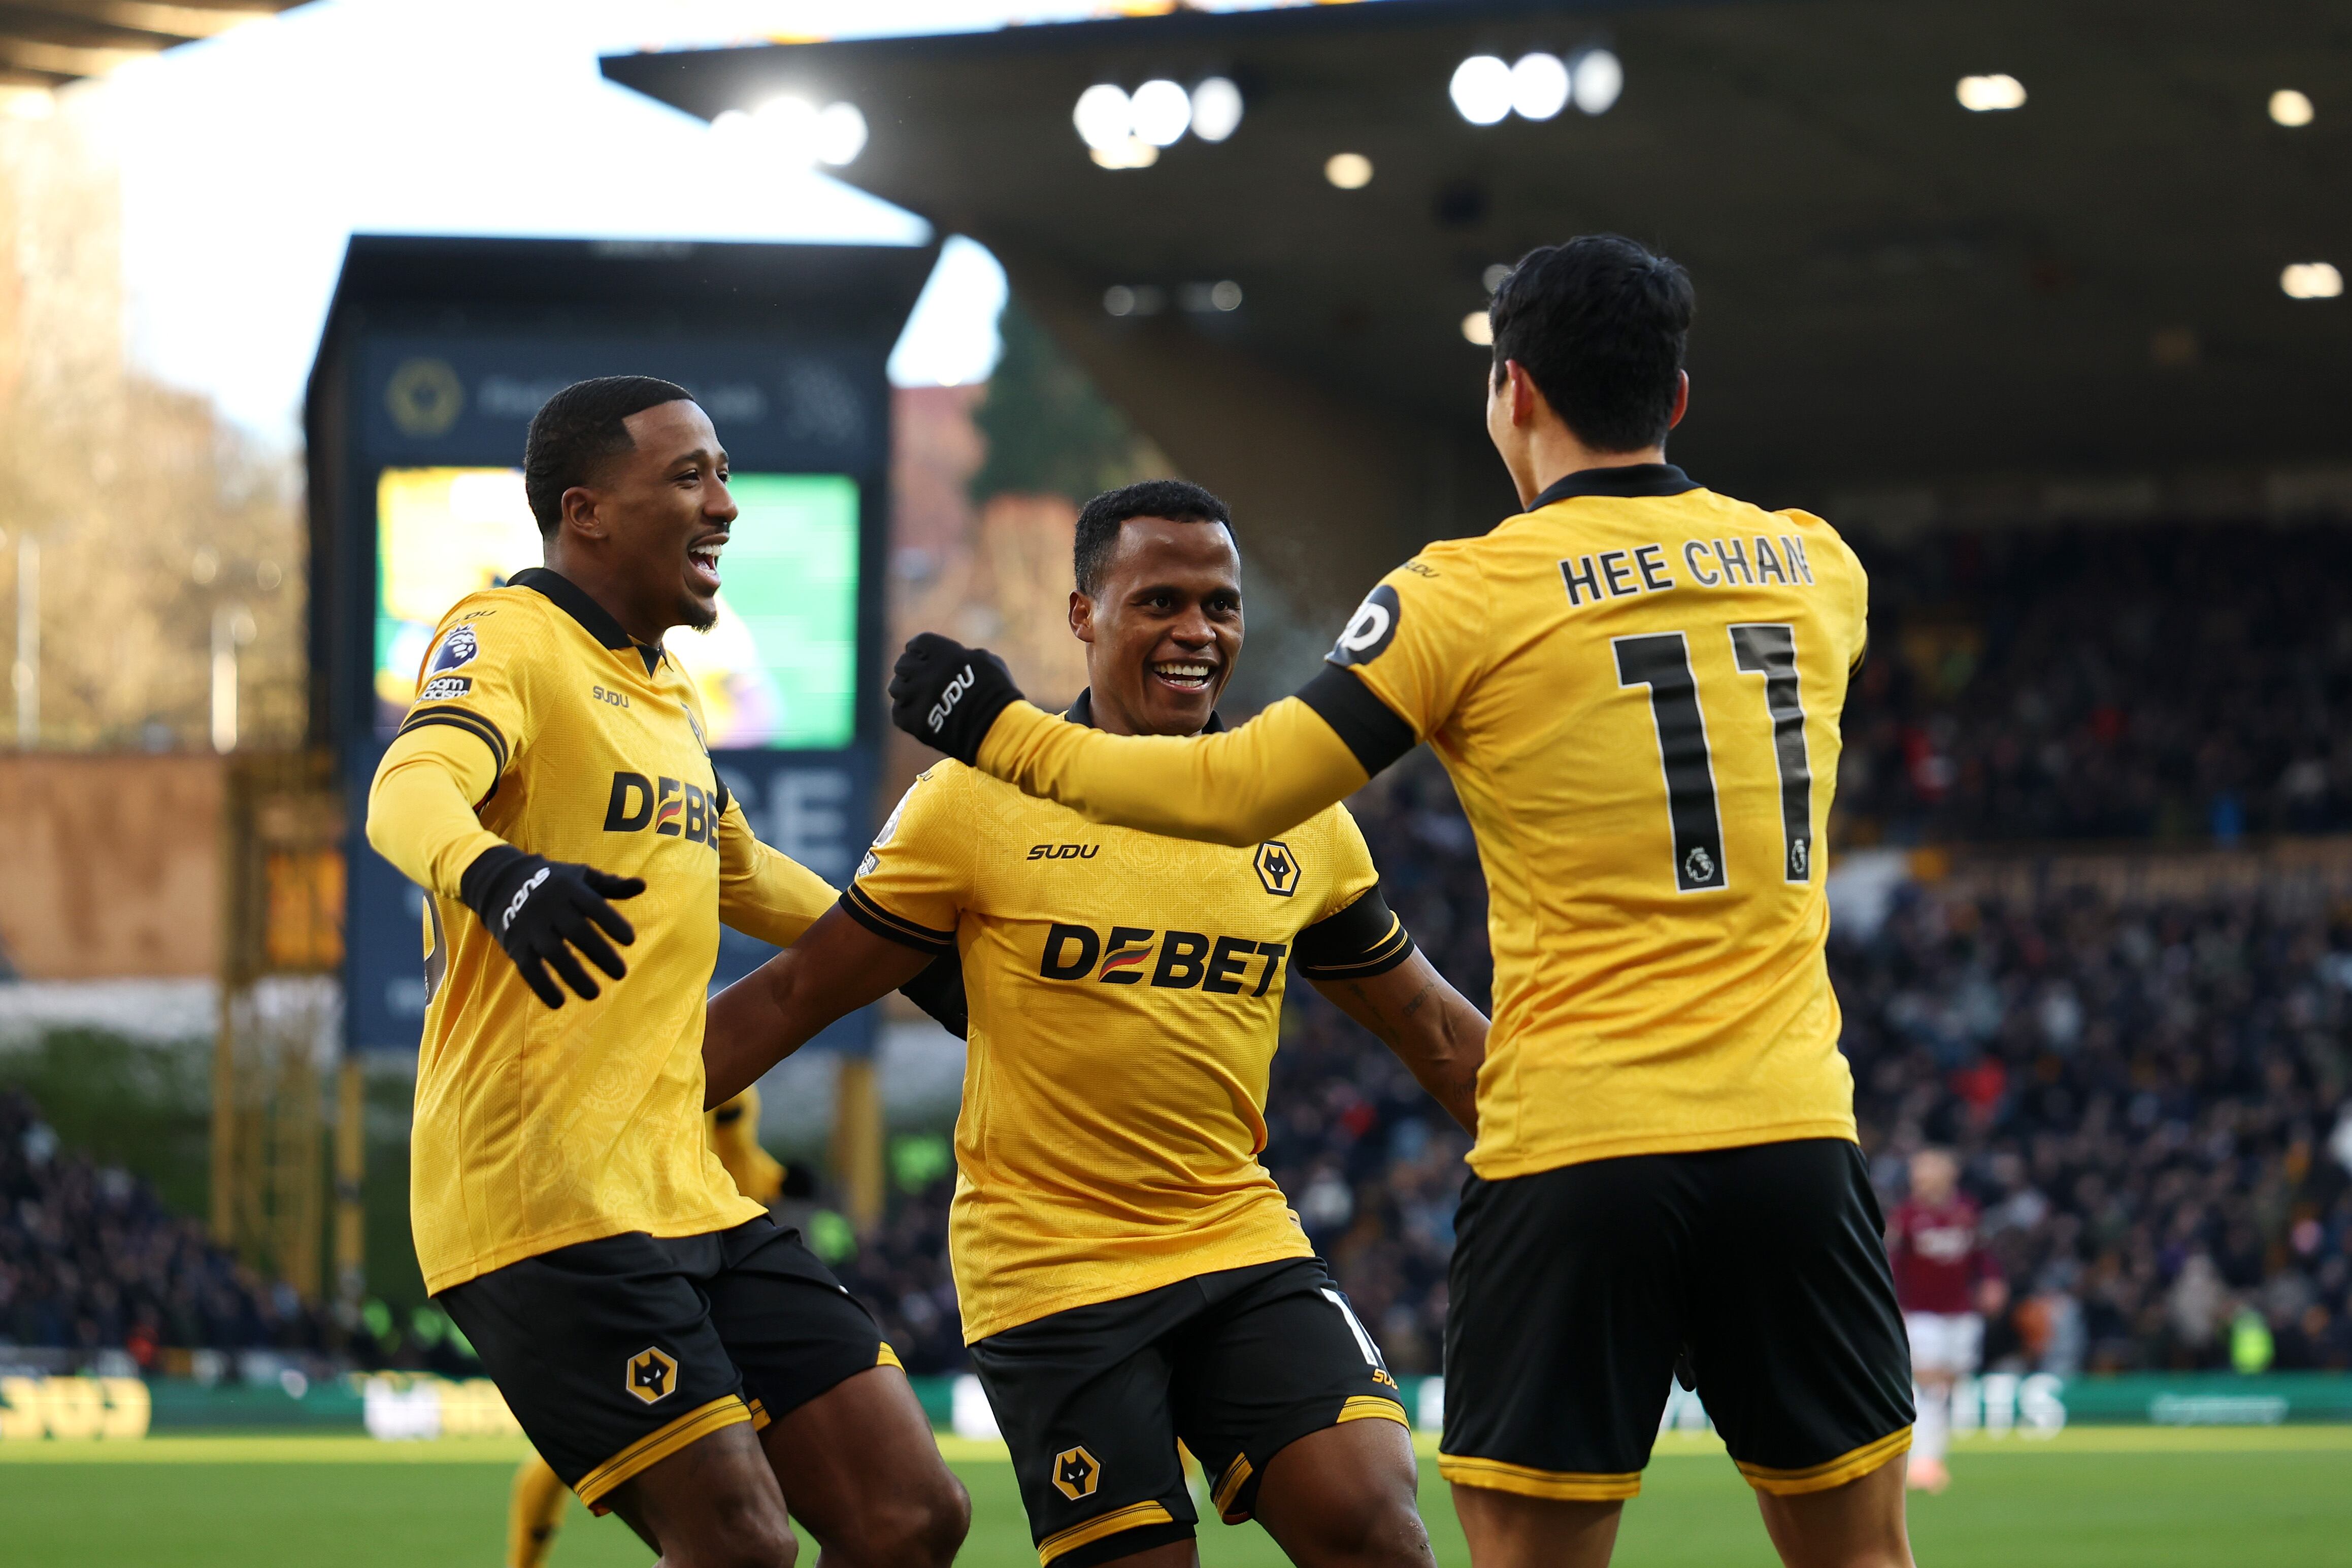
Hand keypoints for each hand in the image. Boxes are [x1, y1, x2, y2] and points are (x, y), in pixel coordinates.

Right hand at [460, 847, 645, 1007]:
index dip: (611, 922)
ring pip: (553, 952)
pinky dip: (542, 986)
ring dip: (573, 975)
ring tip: (594, 994)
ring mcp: (531, 927)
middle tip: (621, 974)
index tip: (631, 940)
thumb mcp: (581, 876)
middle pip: (576, 931)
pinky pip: (528, 968)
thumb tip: (642, 885)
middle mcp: (550, 907)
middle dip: (600, 953)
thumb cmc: (554, 882)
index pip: (593, 905)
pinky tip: (559, 1003)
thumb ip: (611, 885)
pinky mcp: (516, 945)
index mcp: (569, 889)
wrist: (502, 883)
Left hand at [888, 632, 1020, 763]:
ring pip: (896, 688)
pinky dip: (906, 712)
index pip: (918, 643)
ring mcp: (920, 698)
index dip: (919, 650)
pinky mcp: (916, 722)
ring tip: (917, 697)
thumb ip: (963, 655)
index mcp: (947, 654)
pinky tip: (919, 713)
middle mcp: (929, 673)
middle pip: (903, 664)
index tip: (923, 657)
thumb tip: (951, 654)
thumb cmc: (998, 694)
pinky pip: (899, 712)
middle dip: (911, 670)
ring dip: (905, 691)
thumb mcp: (987, 662)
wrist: (998, 731)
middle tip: (920, 679)